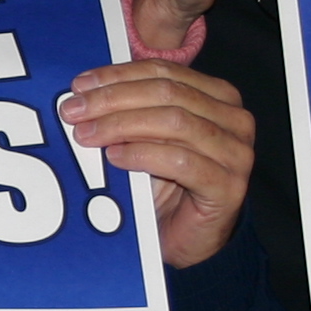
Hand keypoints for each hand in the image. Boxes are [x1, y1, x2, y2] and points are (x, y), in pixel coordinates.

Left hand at [59, 58, 255, 266]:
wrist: (187, 239)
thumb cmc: (167, 185)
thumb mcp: (147, 137)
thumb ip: (130, 109)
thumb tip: (82, 91)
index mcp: (219, 96)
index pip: (164, 72)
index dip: (118, 76)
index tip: (79, 86)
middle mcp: (234, 119)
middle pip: (167, 93)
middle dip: (113, 100)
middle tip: (74, 112)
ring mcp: (236, 152)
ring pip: (174, 122)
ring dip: (122, 125)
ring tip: (87, 135)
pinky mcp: (229, 186)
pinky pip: (181, 161)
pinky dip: (143, 155)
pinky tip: (115, 158)